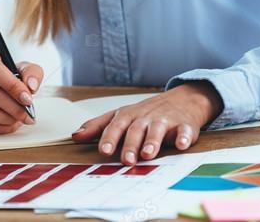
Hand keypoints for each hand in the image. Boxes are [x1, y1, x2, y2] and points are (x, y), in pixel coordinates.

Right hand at [0, 49, 43, 134]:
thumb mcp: (20, 68)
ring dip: (8, 119)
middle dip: (15, 108)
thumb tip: (31, 86)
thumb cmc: (3, 76)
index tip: (28, 99)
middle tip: (29, 114)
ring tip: (20, 119)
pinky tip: (9, 124)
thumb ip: (31, 72)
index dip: (12, 86)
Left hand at [71, 83, 222, 163]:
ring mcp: (165, 120)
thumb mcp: (121, 115)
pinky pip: (185, 131)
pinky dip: (184, 137)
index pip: (116, 125)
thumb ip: (98, 126)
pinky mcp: (184, 125)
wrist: (181, 99)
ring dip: (153, 141)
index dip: (110, 137)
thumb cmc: (146, 113)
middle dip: (131, 144)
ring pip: (158, 129)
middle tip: (126, 160)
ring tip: (148, 154)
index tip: (103, 150)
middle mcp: (146, 117)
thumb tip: (75, 136)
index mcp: (129, 115)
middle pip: (136, 130)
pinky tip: (181, 145)